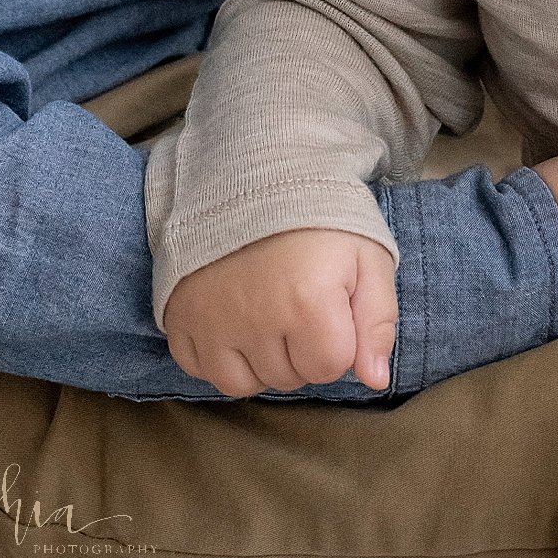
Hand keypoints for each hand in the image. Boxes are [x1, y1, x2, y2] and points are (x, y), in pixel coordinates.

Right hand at [163, 229, 399, 398]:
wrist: (251, 173)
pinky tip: (233, 324)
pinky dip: (218, 357)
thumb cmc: (317, 218)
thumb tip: (375, 380)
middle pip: (289, 377)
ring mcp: (211, 322)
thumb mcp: (367, 258)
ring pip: (245, 383)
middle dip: (301, 351)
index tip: (329, 306)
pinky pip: (199, 369)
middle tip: (297, 302)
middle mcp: (255, 321)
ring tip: (267, 316)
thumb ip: (378, 322)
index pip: (330, 367)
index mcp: (307, 304)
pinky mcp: (180, 317)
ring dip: (261, 360)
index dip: (337, 341)